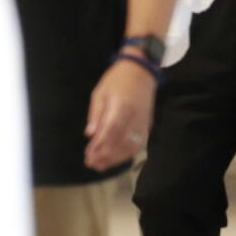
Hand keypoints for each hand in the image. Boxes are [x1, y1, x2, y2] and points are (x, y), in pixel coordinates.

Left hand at [84, 56, 155, 170]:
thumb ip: (95, 115)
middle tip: (91, 164)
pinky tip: (117, 158)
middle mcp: (134, 116)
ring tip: (102, 165)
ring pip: (131, 146)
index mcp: (121, 106)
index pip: (110, 131)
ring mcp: (143, 121)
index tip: (88, 156)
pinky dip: (127, 153)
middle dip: (105, 156)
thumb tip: (90, 134)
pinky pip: (138, 143)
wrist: (142, 70)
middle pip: (120, 142)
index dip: (99, 146)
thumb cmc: (117, 80)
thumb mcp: (100, 93)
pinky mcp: (147, 124)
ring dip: (116, 158)